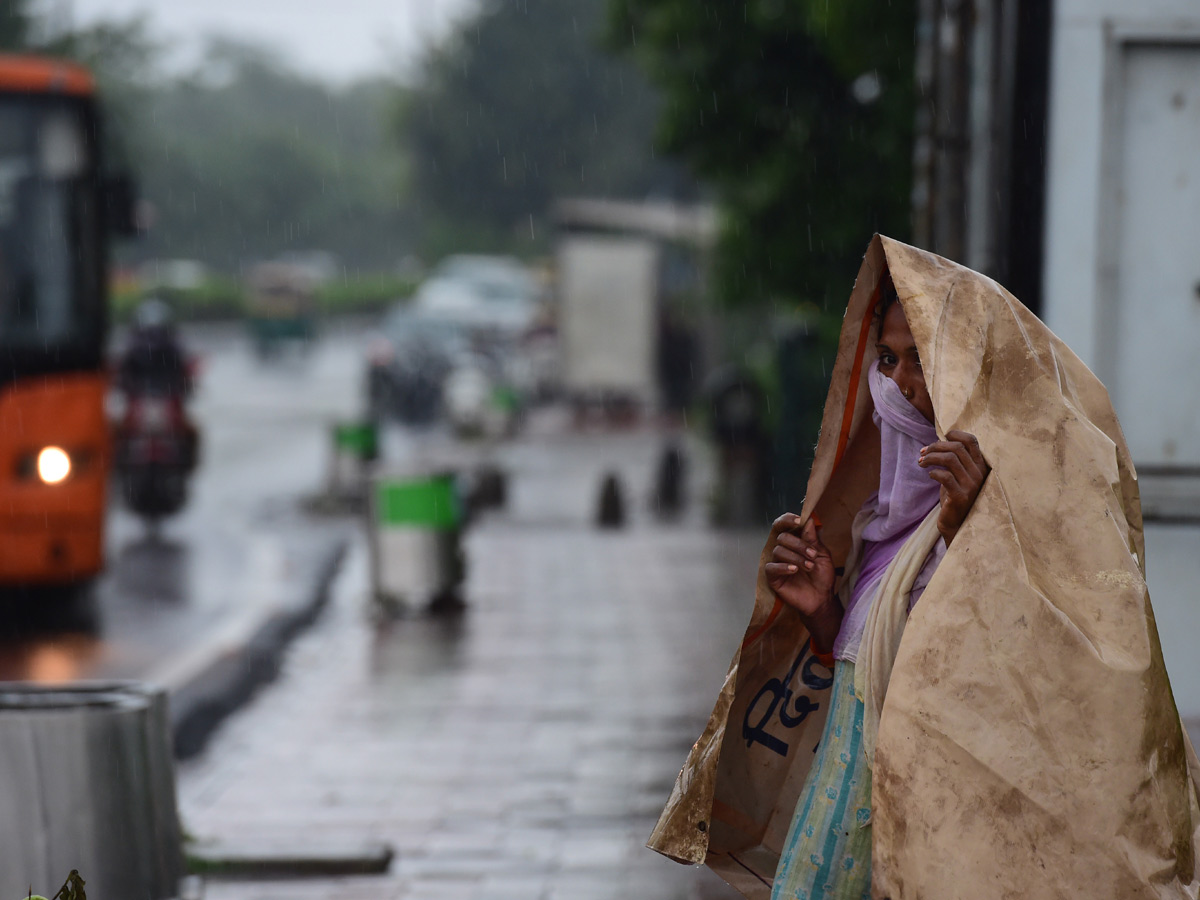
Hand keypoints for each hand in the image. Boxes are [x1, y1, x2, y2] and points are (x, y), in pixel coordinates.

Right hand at [763, 513, 842, 649]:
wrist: (822, 598)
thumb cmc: (822, 576)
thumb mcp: (822, 555)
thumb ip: (813, 539)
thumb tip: (807, 520)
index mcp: (794, 541)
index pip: (784, 525)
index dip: (788, 519)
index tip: (799, 521)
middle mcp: (783, 550)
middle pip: (782, 537)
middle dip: (799, 544)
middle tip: (812, 555)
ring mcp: (777, 563)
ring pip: (778, 551)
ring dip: (796, 557)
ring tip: (809, 567)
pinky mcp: (773, 577)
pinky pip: (771, 567)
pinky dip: (783, 566)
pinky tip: (794, 570)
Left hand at [918, 429, 989, 545]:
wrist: (956, 523)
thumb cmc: (954, 495)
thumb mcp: (958, 474)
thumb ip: (954, 459)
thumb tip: (936, 442)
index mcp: (981, 466)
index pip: (971, 441)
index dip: (955, 434)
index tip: (941, 436)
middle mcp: (979, 474)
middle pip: (956, 447)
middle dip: (935, 446)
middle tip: (922, 452)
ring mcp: (971, 485)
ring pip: (949, 459)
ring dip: (931, 457)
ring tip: (921, 462)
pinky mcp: (961, 496)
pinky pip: (945, 476)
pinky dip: (934, 472)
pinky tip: (929, 475)